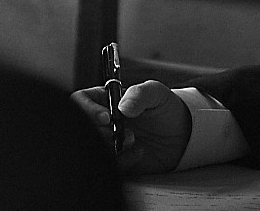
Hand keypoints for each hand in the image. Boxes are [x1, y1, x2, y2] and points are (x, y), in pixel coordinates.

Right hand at [70, 80, 189, 173]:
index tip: (107, 117)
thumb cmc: (165, 109)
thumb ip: (140, 94)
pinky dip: (123, 161)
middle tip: (118, 132)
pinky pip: (107, 165)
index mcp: (104, 100)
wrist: (180, 135)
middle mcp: (99, 122)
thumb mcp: (156, 93)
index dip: (87, 109)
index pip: (79, 101)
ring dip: (110, 147)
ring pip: (89, 149)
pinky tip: (139, 151)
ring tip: (133, 139)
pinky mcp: (112, 161)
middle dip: (100, 132)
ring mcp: (104, 142)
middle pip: (80, 128)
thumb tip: (123, 106)